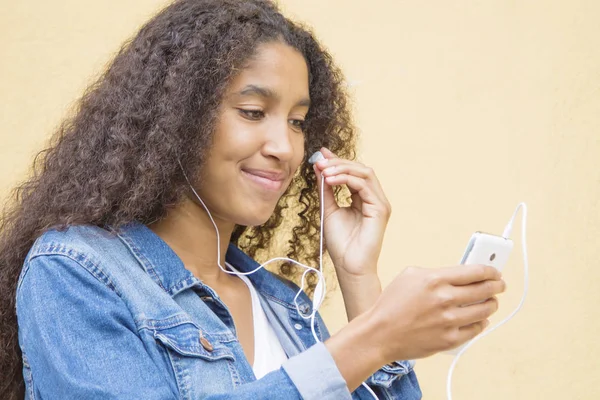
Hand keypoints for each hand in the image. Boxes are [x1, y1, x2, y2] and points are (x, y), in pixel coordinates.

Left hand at [313, 148, 390, 277]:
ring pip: (365, 173)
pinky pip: (365, 186)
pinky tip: (330, 181)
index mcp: (364, 198)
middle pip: (361, 169)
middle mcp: (375, 198)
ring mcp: (380, 203)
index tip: (320, 155)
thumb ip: (325, 189)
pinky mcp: (380, 209)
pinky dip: (346, 179)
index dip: (338, 161)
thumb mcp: (328, 209)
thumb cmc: (340, 243)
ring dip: (342, 169)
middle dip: (339, 163)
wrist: (348, 266)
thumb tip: (319, 167)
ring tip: (324, 171)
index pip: (353, 173)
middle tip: (320, 162)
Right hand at [325, 264, 504, 390]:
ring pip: (484, 310)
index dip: (491, 271)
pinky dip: (481, 323)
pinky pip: (476, 330)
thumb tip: (459, 275)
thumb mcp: (409, 275)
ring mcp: (449, 321)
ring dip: (492, 304)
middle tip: (499, 285)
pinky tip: (480, 319)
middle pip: (485, 290)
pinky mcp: (449, 339)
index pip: (475, 272)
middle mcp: (445, 299)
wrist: (380, 333)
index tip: (495, 272)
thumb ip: (436, 272)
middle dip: (497, 286)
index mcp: (435, 279)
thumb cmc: (391, 303)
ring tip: (491, 302)